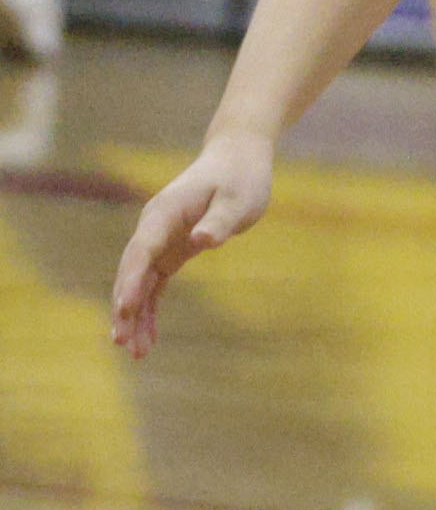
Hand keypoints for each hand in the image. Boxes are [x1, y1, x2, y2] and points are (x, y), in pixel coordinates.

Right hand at [112, 131, 275, 354]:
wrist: (237, 157)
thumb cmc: (240, 176)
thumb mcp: (239, 197)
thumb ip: (220, 220)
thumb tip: (201, 240)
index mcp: (164, 213)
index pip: (141, 251)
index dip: (131, 280)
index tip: (125, 308)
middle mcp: (153, 229)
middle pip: (131, 272)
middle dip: (125, 307)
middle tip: (122, 341)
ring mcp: (159, 241)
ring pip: (138, 283)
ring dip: (134, 316)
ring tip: (135, 352)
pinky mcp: (171, 251)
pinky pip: (153, 284)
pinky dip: (148, 309)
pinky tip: (148, 337)